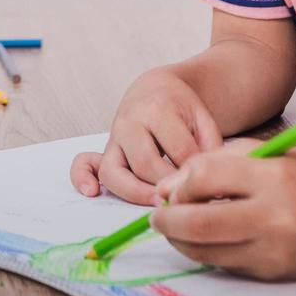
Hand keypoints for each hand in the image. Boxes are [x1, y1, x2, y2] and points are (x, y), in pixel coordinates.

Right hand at [70, 67, 223, 204]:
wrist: (156, 89)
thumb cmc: (182, 108)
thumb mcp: (202, 117)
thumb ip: (211, 145)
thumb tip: (214, 181)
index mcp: (158, 109)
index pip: (178, 149)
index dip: (195, 171)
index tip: (210, 186)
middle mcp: (130, 122)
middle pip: (146, 163)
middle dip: (167, 186)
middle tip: (186, 201)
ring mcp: (114, 137)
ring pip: (115, 171)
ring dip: (136, 193)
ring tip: (158, 205)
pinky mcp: (105, 150)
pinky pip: (84, 164)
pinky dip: (81, 177)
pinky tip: (92, 192)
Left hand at [149, 141, 295, 280]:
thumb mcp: (269, 154)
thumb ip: (216, 164)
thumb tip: (167, 189)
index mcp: (274, 176)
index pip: (205, 178)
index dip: (179, 183)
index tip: (172, 187)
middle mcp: (275, 216)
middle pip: (198, 224)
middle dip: (166, 221)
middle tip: (157, 216)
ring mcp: (276, 250)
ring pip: (207, 251)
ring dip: (181, 240)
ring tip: (178, 226)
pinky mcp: (276, 272)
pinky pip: (227, 263)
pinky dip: (209, 251)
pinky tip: (210, 238)